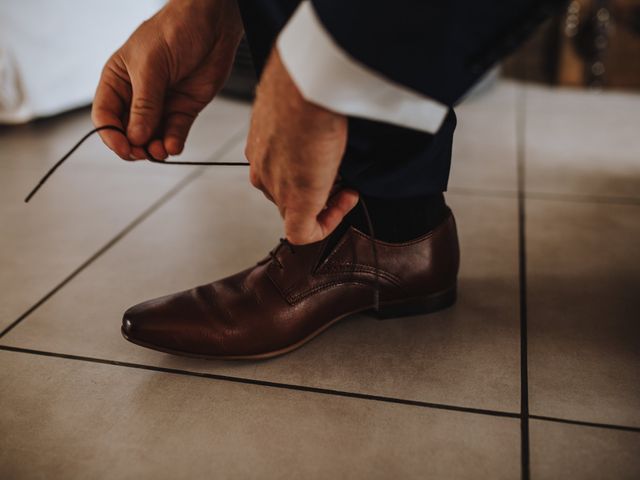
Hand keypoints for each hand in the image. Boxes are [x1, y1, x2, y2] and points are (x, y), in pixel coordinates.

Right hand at [92, 0, 242, 159]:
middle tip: (143, 152)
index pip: (105, 115)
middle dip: (134, 145)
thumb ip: (144, 104)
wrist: (213, 24)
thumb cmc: (174, 31)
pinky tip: (173, 146)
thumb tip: (135, 137)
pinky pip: (175, 133)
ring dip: (155, 148)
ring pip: (152, 136)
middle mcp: (137, 95)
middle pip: (128, 131)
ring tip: (161, 151)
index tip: (124, 148)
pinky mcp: (184, 109)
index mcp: (118, 80)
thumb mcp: (152, 66)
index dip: (111, 135)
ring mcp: (162, 103)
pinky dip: (173, 143)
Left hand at [245, 49, 358, 244]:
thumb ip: (308, 118)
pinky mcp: (294, 202)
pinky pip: (302, 233)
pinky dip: (326, 225)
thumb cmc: (305, 86)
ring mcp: (276, 186)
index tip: (329, 160)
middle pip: (289, 192)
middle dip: (319, 188)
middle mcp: (263, 167)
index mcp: (260, 145)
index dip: (308, 172)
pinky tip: (346, 202)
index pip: (281, 171)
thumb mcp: (303, 104)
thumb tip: (326, 118)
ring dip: (325, 202)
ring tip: (349, 183)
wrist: (306, 89)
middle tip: (345, 175)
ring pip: (296, 210)